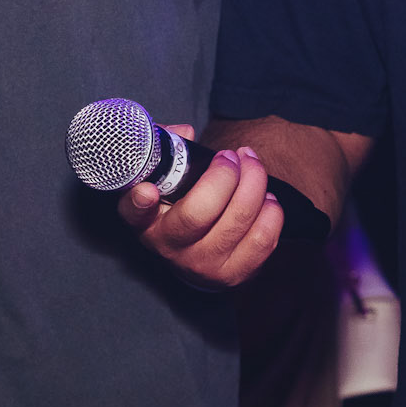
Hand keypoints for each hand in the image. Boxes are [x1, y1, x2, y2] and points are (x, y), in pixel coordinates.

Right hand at [116, 125, 284, 287]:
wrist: (196, 254)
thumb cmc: (182, 206)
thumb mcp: (166, 180)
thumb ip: (170, 150)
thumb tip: (185, 132)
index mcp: (147, 221)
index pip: (135, 213)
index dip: (139, 202)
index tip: (148, 189)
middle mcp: (171, 248)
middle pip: (199, 212)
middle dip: (224, 175)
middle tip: (232, 155)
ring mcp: (203, 265)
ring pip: (237, 221)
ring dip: (253, 184)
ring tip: (252, 167)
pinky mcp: (235, 274)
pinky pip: (262, 239)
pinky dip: (270, 212)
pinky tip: (266, 198)